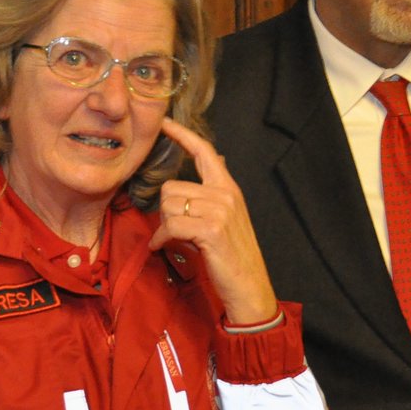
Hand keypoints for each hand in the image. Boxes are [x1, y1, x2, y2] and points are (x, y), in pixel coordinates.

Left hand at [150, 118, 278, 324]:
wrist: (249, 286)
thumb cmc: (233, 255)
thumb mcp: (227, 218)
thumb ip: (211, 195)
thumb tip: (197, 172)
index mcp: (228, 187)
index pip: (204, 152)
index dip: (182, 135)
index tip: (165, 123)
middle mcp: (225, 193)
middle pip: (171, 187)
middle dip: (166, 211)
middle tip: (174, 229)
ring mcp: (219, 210)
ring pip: (168, 206)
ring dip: (164, 226)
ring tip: (175, 239)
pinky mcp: (211, 229)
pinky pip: (170, 225)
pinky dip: (161, 239)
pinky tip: (162, 247)